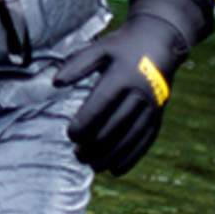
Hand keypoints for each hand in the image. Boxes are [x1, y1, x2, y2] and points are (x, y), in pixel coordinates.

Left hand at [55, 0, 214, 175]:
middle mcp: (140, 93)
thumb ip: (76, 65)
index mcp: (122, 76)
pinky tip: (115, 169)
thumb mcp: (99, 49)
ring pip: (130, 138)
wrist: (160, 44)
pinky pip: (145, 141)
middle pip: (115, 126)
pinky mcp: (158, 116)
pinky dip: (131, 158)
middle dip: (94, 144)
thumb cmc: (122, 47)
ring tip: (90, 164)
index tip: (70, 135)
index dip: (85, 123)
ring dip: (110, 155)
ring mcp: (152, 107)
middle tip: (76, 153)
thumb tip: (55, 83)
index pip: (101, 105)